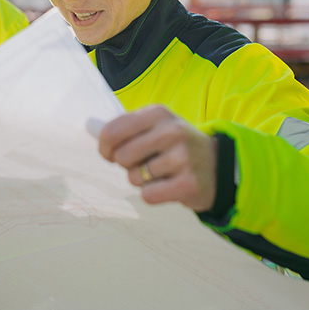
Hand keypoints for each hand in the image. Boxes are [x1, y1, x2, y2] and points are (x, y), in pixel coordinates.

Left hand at [97, 105, 217, 211]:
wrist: (218, 166)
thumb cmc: (176, 146)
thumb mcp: (157, 126)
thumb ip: (126, 127)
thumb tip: (90, 126)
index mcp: (159, 113)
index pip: (113, 131)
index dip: (105, 148)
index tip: (109, 154)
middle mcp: (172, 131)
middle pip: (122, 157)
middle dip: (127, 165)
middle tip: (143, 163)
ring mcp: (182, 157)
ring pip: (135, 178)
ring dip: (142, 180)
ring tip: (162, 173)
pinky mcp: (188, 184)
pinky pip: (148, 195)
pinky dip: (153, 195)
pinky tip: (169, 185)